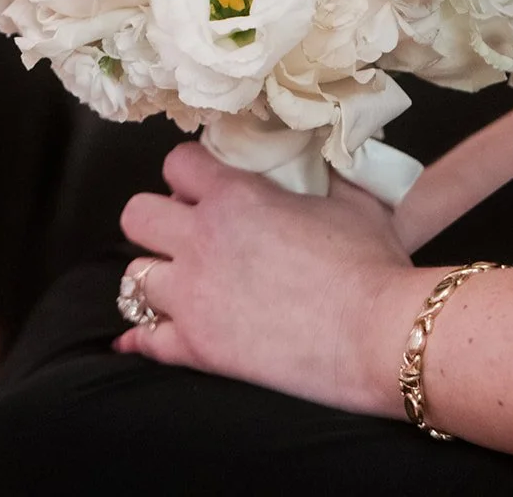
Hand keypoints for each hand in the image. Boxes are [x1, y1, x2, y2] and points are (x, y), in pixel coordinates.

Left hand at [115, 142, 422, 416]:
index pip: (177, 163)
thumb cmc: (371, 264)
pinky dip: (146, 337)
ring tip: (181, 283)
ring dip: (157, 277)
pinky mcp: (198, 349)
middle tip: (185, 233)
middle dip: (157, 221)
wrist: (379, 333)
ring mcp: (194, 298)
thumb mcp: (353, 201)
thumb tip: (326, 162)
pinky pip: (146, 340)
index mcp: (235, 197)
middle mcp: (202, 241)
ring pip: (133, 278)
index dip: (190, 173)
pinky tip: (150, 334)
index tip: (204, 185)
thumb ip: (326, 176)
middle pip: (136, 215)